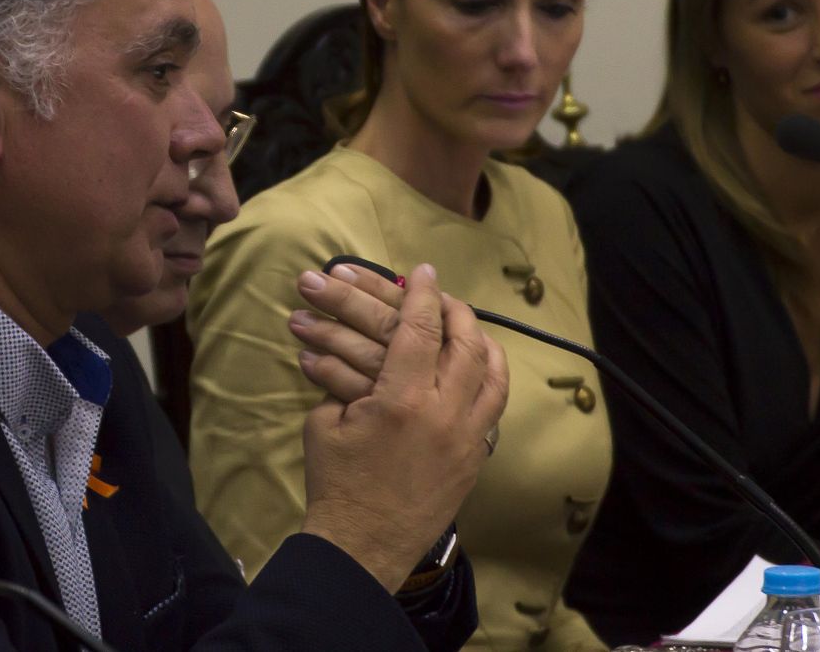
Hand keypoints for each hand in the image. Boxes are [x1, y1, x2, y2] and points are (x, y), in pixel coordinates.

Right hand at [298, 263, 508, 593]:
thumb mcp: (325, 421)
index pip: (420, 328)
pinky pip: (494, 406)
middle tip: (441, 295)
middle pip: (467, 342)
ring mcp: (468, 439)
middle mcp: (445, 414)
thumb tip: (352, 346)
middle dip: (455, 309)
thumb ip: (344, 379)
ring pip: (494, 373)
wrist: (361, 547)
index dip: (421, 293)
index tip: (421, 271)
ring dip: (481, 340)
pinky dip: (489, 377)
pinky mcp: (476, 459)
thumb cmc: (335, 483)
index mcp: (401, 400)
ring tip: (466, 326)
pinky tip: (475, 369)